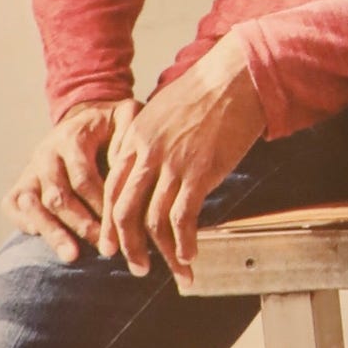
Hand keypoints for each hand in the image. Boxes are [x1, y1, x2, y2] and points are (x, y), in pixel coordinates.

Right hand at [3, 98, 133, 262]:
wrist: (85, 116)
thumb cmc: (111, 124)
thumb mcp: (127, 117)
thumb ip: (130, 134)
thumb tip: (128, 167)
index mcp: (72, 137)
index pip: (83, 178)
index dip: (101, 204)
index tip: (120, 225)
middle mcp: (46, 153)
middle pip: (58, 196)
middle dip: (82, 225)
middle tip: (106, 248)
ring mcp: (30, 169)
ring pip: (33, 205)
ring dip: (53, 232)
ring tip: (73, 256)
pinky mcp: (21, 182)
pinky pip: (12, 205)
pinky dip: (25, 222)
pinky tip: (43, 239)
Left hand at [98, 34, 263, 286]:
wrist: (237, 76)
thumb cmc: (207, 92)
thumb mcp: (165, 112)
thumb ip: (152, 142)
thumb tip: (152, 172)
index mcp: (135, 138)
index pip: (112, 189)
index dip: (110, 222)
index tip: (112, 245)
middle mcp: (148, 153)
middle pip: (124, 210)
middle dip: (128, 245)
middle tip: (136, 266)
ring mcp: (173, 163)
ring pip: (154, 221)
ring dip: (161, 252)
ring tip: (172, 270)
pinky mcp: (200, 171)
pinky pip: (183, 217)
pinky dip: (184, 242)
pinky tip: (190, 256)